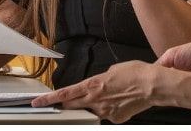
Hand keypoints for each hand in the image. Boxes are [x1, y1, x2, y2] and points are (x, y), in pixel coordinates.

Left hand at [32, 61, 167, 122]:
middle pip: (72, 105)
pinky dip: (111, 109)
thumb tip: (98, 87)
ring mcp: (105, 112)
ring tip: (111, 95)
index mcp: (92, 85)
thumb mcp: (112, 71)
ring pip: (92, 110)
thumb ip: (100, 81)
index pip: (65, 94)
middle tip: (52, 105)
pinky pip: (108, 115)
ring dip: (94, 105)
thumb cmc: (135, 73)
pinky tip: (121, 102)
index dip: (49, 99)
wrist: (153, 86)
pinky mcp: (116, 120)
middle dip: (63, 105)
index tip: (37, 102)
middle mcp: (96, 101)